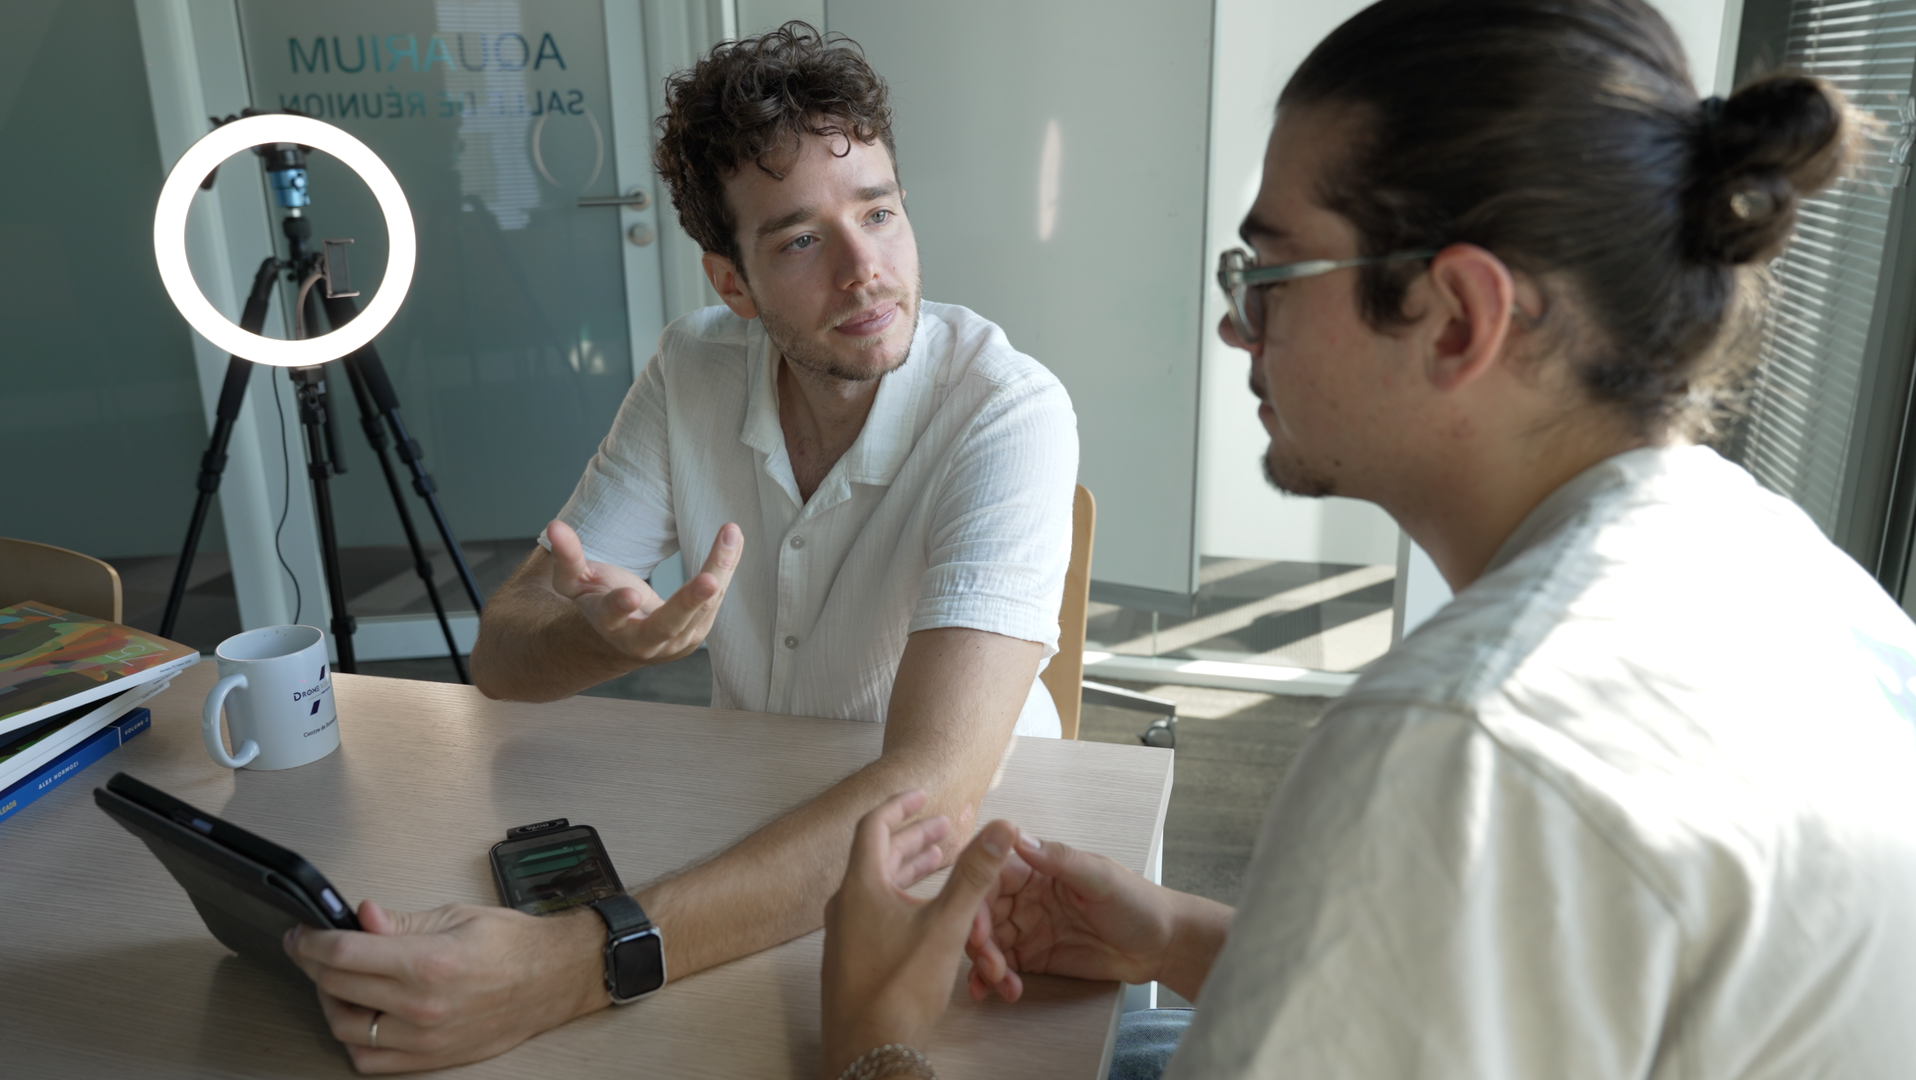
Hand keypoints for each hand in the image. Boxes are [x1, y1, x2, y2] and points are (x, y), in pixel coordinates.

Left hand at [284, 898, 603, 1072]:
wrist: (554, 978)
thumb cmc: (513, 944)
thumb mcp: (455, 916)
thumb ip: (400, 922)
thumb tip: (360, 916)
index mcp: (427, 962)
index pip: (344, 953)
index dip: (310, 941)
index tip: (300, 934)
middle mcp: (422, 1005)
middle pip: (337, 987)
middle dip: (313, 964)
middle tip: (311, 950)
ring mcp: (424, 1037)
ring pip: (345, 1027)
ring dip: (331, 1002)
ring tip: (338, 981)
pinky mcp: (431, 1057)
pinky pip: (370, 1060)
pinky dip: (354, 1039)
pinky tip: (361, 1015)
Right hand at [546, 519, 740, 664]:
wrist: (623, 639)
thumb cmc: (598, 603)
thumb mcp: (576, 582)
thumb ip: (567, 556)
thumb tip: (553, 526)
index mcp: (609, 625)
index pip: (612, 618)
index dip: (619, 607)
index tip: (630, 594)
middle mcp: (643, 640)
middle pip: (667, 623)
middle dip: (688, 602)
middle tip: (708, 581)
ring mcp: (673, 641)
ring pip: (700, 608)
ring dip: (718, 571)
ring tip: (730, 536)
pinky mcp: (696, 633)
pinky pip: (714, 601)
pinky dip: (724, 569)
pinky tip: (732, 539)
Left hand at [821, 790, 1013, 1078]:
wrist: (870, 1050)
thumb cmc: (901, 988)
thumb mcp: (947, 925)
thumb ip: (974, 873)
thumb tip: (1002, 827)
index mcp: (860, 886)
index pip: (875, 825)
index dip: (901, 804)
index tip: (923, 794)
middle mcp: (845, 905)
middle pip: (878, 855)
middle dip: (915, 839)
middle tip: (946, 830)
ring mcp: (844, 934)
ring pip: (878, 885)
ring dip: (910, 869)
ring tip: (942, 862)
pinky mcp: (851, 959)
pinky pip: (875, 912)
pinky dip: (902, 897)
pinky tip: (925, 911)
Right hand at [964, 831, 1179, 1002]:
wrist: (1162, 945)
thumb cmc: (1138, 901)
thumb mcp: (1100, 877)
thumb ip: (1059, 860)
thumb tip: (1016, 836)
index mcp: (1037, 869)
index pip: (991, 877)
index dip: (977, 901)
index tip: (978, 926)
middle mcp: (1026, 896)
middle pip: (983, 914)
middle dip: (979, 940)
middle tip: (989, 964)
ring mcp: (1028, 928)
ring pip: (989, 943)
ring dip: (985, 964)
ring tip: (999, 983)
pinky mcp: (1034, 957)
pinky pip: (1004, 966)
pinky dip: (994, 980)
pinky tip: (1000, 991)